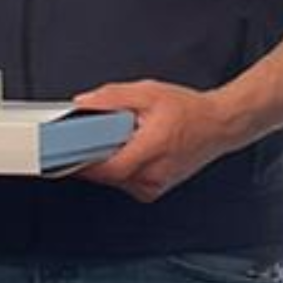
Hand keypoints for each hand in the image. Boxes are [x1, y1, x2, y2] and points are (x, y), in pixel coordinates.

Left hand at [71, 79, 235, 201]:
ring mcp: (153, 186)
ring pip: (114, 180)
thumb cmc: (190, 110)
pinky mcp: (152, 190)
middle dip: (95, 153)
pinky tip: (133, 149)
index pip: (106, 168)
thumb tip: (83, 104)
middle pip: (106, 174)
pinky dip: (121, 166)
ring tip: (126, 137)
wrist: (219, 126)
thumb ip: (112, 98)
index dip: (81, 162)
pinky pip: (124, 182)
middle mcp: (152, 175)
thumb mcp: (148, 92)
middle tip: (96, 133)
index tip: (62, 152)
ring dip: (109, 160)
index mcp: (152, 151)